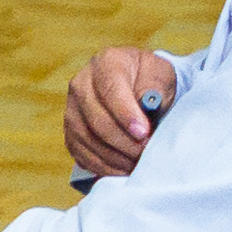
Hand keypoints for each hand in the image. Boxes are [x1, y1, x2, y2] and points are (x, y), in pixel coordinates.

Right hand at [63, 44, 183, 179]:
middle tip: (145, 152)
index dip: (125, 114)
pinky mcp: (70, 129)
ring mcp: (71, 107)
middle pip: (96, 118)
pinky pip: (79, 152)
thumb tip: (145, 102)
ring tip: (136, 163)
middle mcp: (81, 83)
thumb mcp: (161, 73)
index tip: (143, 133)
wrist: (137, 85)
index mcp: (106, 62)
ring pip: (85, 138)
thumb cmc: (151, 80)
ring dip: (113, 156)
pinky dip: (101, 165)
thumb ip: (154, 85)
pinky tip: (121, 169)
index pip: (110, 90)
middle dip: (123, 141)